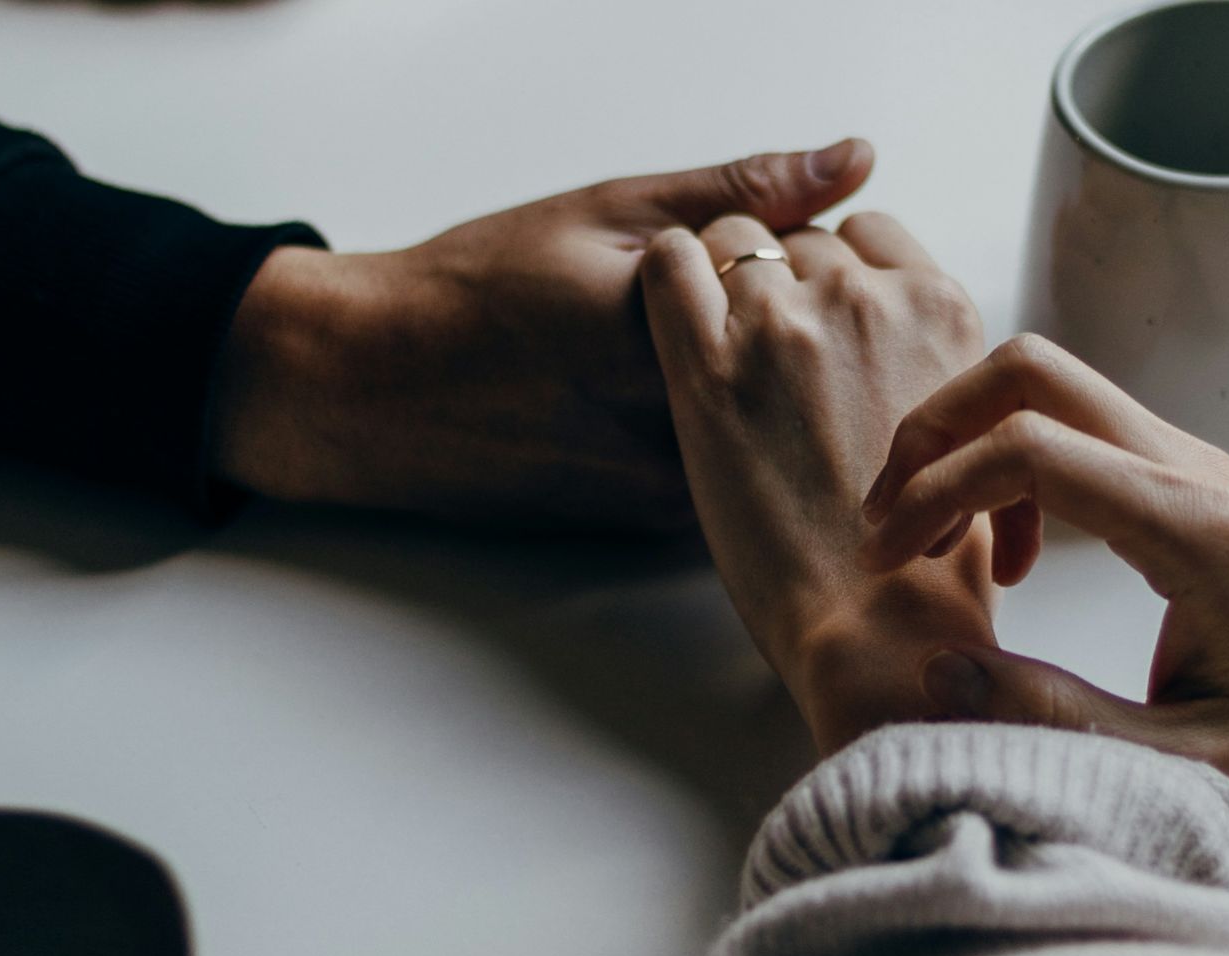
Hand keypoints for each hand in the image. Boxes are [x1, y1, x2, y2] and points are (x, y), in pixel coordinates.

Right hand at [214, 139, 874, 530]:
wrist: (375, 394)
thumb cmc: (477, 293)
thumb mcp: (607, 212)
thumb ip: (740, 191)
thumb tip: (853, 159)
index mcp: (673, 338)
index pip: (815, 294)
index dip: (798, 261)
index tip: (749, 245)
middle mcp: (681, 431)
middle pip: (806, 372)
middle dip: (793, 327)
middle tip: (712, 296)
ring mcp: (672, 489)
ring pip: (776, 429)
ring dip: (768, 387)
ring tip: (658, 351)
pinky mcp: (658, 524)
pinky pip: (736, 469)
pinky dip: (732, 431)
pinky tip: (653, 396)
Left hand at [640, 212, 994, 753]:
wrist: (878, 626)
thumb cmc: (928, 557)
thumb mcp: (969, 429)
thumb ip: (934, 363)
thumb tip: (901, 347)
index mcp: (940, 309)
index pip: (869, 232)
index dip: (835, 269)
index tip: (818, 317)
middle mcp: (867, 299)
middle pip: (800, 238)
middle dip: (778, 281)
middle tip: (764, 356)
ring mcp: (786, 325)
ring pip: (733, 239)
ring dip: (721, 281)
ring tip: (718, 351)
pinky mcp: (708, 367)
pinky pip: (669, 261)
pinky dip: (666, 275)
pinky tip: (670, 319)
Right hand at [858, 334, 1228, 845]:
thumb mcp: (1189, 769)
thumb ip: (1057, 720)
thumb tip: (937, 673)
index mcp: (1194, 529)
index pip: (1028, 448)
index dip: (934, 490)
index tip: (889, 560)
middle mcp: (1193, 470)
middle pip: (1031, 371)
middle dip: (935, 429)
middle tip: (892, 524)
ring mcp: (1193, 464)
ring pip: (1048, 388)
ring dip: (968, 445)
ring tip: (935, 545)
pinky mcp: (1187, 481)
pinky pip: (1075, 431)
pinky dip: (1012, 469)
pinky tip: (1011, 560)